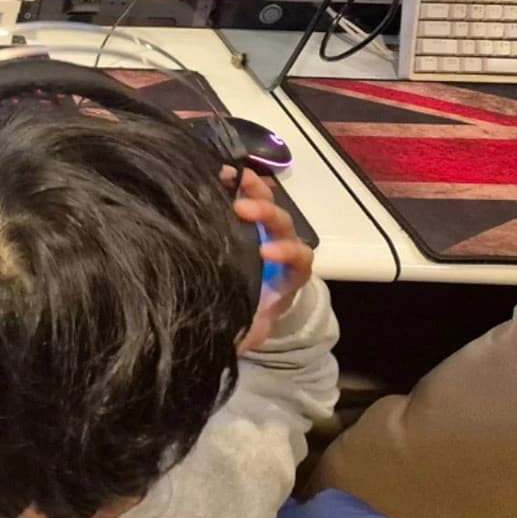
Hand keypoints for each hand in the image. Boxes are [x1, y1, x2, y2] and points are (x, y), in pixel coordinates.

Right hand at [226, 168, 314, 352]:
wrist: (256, 297)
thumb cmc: (255, 310)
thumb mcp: (255, 326)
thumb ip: (249, 334)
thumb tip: (235, 345)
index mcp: (291, 273)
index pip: (299, 257)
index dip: (286, 251)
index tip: (265, 253)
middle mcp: (283, 245)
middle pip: (284, 224)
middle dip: (267, 214)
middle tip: (243, 209)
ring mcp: (265, 228)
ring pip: (268, 203)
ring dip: (253, 188)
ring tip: (230, 176)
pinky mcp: (246, 217)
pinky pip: (247, 195)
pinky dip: (235, 183)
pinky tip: (217, 172)